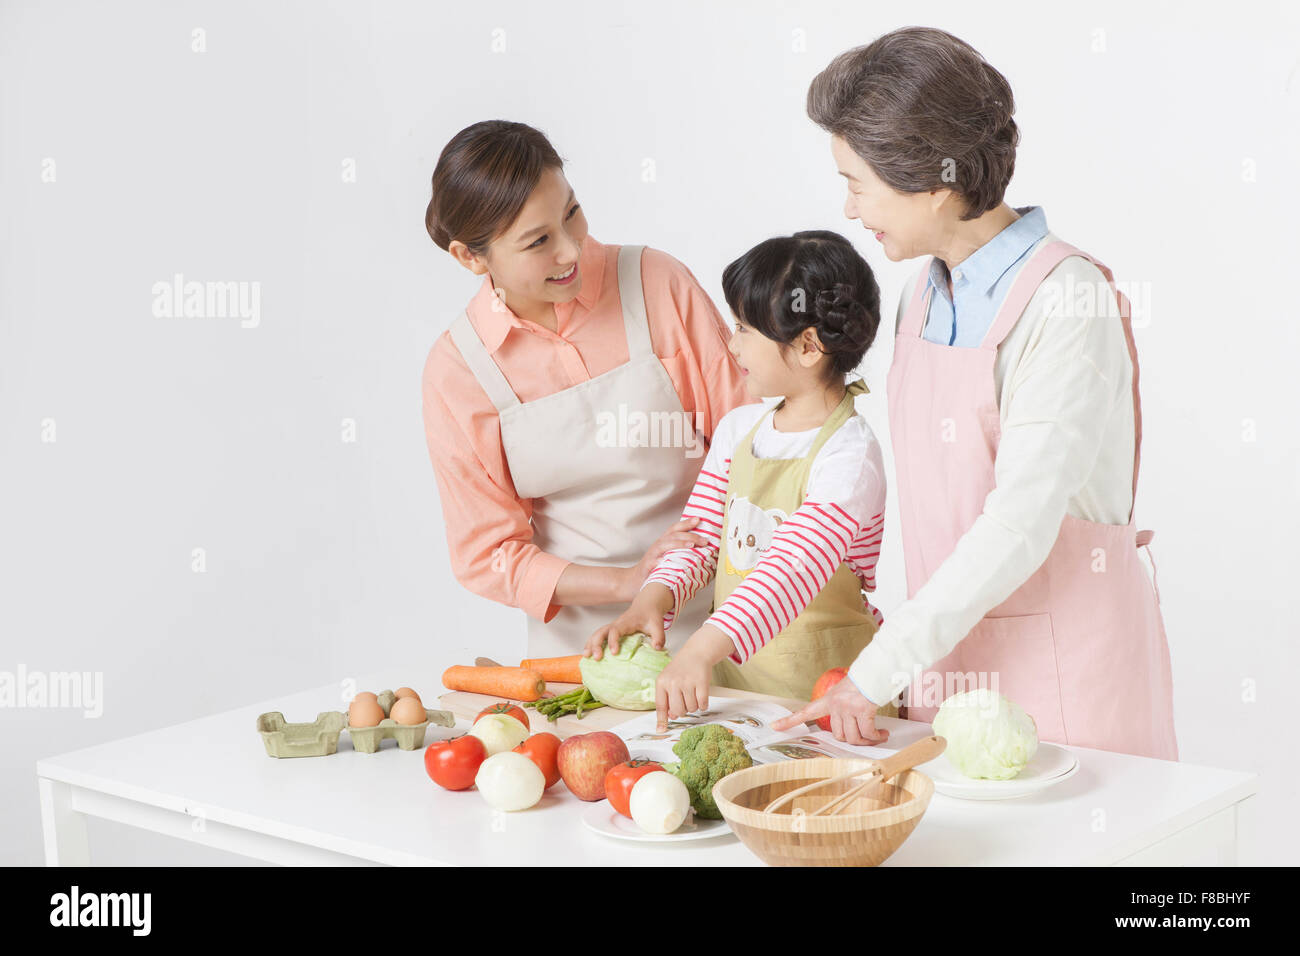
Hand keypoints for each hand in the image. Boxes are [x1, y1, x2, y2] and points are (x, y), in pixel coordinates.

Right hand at [584, 584, 673, 659]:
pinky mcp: (611, 631)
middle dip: (596, 644)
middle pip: (601, 631)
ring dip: (590, 644)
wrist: (646, 605)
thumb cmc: (650, 616)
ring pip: (597, 633)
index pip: (616, 630)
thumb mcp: (657, 624)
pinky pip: (598, 636)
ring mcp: (612, 627)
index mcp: (626, 622)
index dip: (613, 641)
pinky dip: (591, 644)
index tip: (614, 652)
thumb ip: (659, 636)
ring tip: (586, 656)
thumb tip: (657, 648)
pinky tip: (588, 654)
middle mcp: (616, 624)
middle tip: (596, 658)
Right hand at [620, 517, 707, 599]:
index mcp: (664, 542)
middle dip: (690, 536)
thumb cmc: (655, 569)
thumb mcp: (668, 557)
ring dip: (678, 544)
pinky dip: (661, 561)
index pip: (675, 529)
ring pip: (664, 545)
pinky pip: (654, 562)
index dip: (686, 523)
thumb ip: (681, 553)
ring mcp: (652, 555)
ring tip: (691, 546)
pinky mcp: (647, 567)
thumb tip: (703, 553)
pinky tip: (669, 561)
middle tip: (704, 541)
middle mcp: (658, 546)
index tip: (698, 519)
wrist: (633, 581)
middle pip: (674, 536)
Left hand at [655, 625, 734, 731]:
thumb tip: (672, 717)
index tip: (661, 731)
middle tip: (686, 701)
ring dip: (694, 705)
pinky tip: (701, 695)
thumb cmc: (681, 669)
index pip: (660, 706)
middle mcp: (673, 682)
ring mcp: (687, 682)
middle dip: (683, 710)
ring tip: (693, 693)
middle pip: (678, 711)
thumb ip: (667, 698)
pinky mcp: (701, 682)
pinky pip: (703, 704)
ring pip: (691, 709)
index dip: (661, 720)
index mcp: (661, 682)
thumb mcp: (669, 680)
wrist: (696, 653)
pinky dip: (704, 704)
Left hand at [770, 675, 890, 745]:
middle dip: (853, 740)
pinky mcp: (862, 711)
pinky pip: (867, 733)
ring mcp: (848, 708)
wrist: (876, 668)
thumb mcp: (846, 690)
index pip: (806, 711)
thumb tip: (851, 723)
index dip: (790, 721)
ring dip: (867, 740)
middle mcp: (836, 705)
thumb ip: (843, 705)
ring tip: (877, 736)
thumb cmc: (865, 680)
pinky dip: (876, 736)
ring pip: (853, 738)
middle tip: (865, 737)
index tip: (775, 726)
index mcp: (829, 699)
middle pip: (838, 735)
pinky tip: (882, 733)